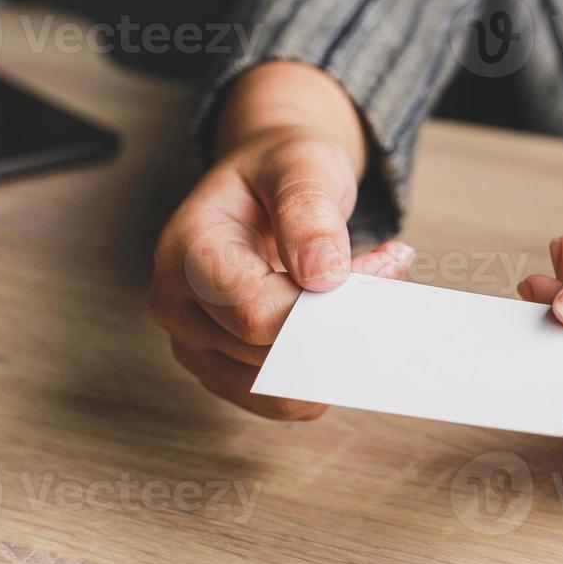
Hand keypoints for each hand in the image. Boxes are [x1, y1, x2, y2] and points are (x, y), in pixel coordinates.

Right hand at [150, 63, 412, 419]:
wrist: (262, 187)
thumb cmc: (278, 172)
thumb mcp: (301, 163)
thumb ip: (308, 209)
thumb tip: (323, 276)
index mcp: (185, 251)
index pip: (256, 312)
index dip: (324, 303)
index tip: (379, 265)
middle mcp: (177, 305)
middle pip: (270, 352)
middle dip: (338, 321)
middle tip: (385, 273)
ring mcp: (196, 345)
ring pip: (280, 387)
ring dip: (336, 348)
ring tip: (364, 291)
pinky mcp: (224, 371)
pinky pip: (283, 400)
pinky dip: (325, 369)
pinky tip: (343, 321)